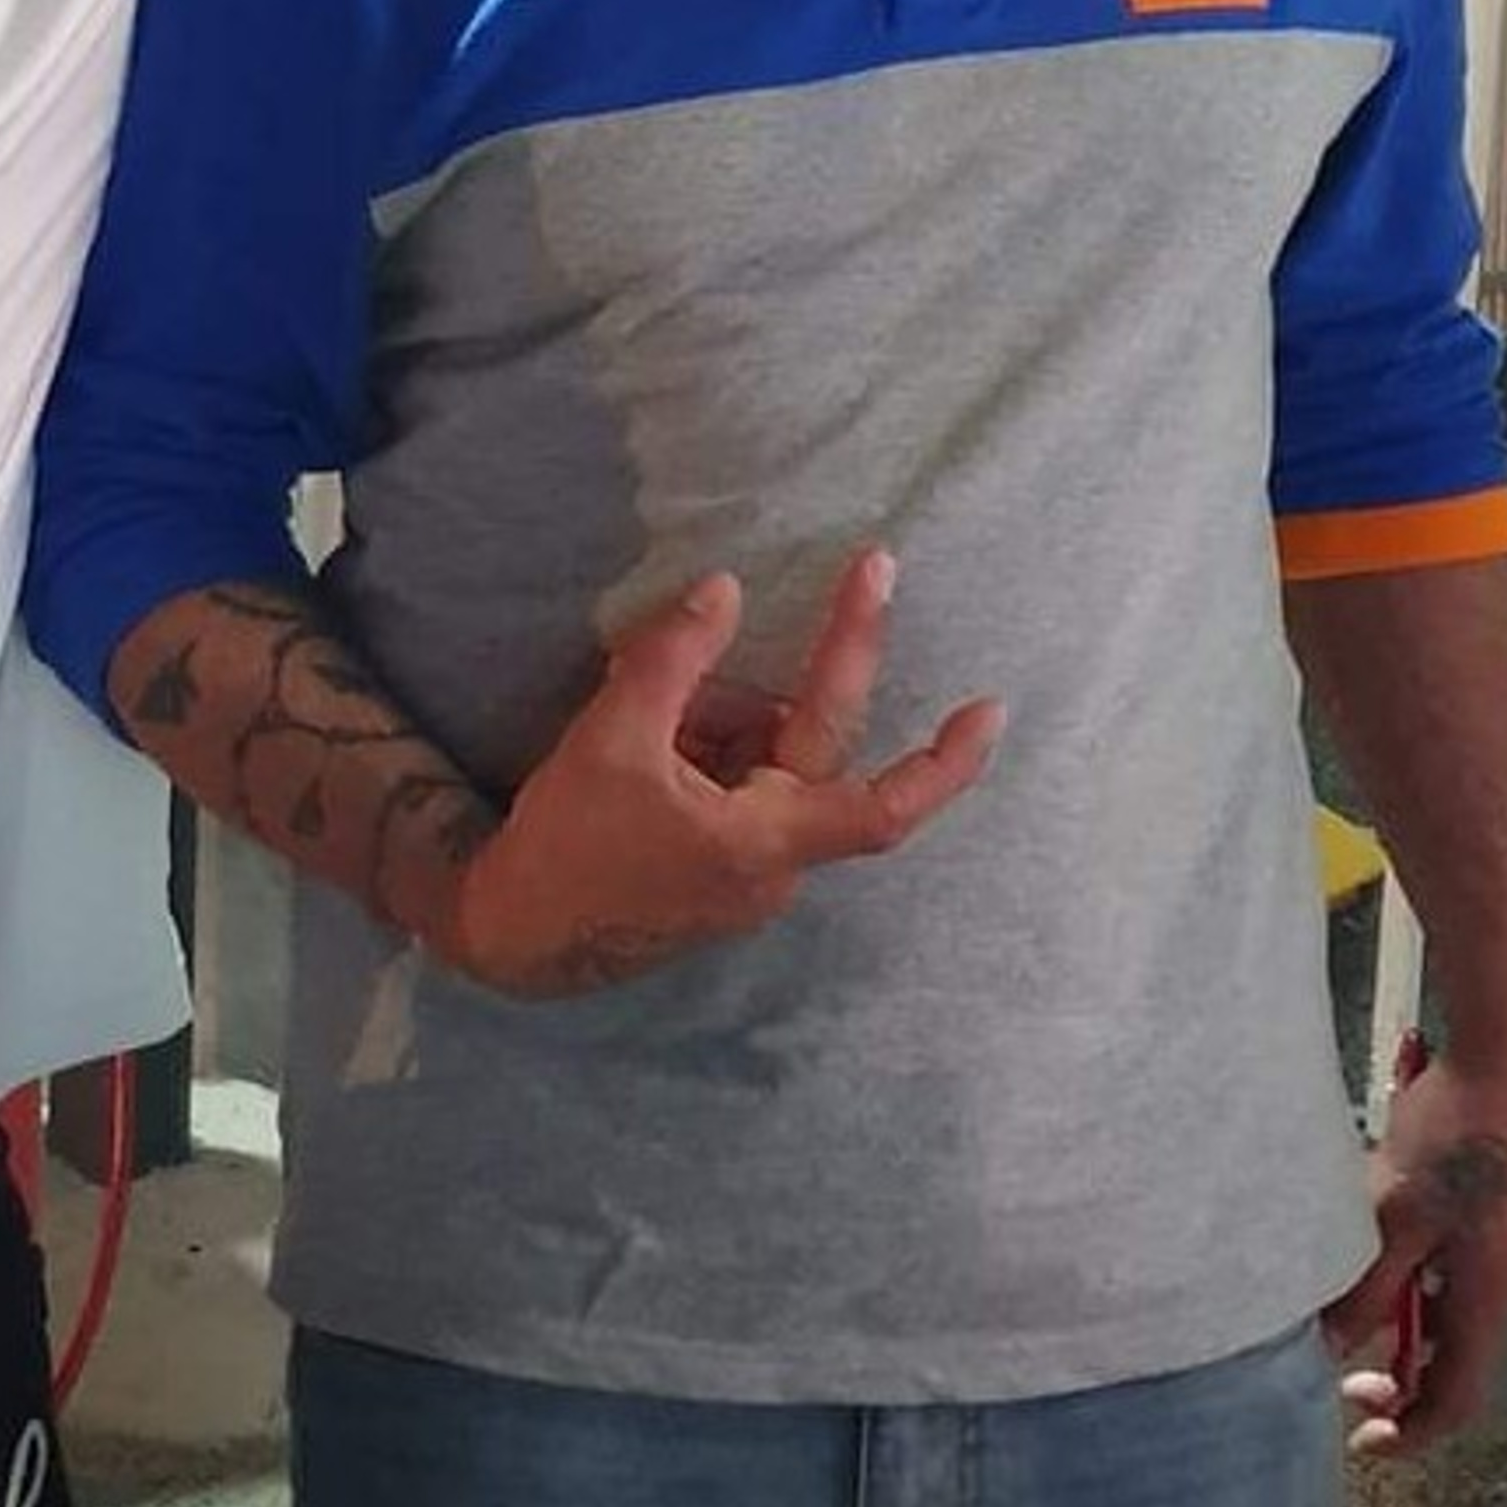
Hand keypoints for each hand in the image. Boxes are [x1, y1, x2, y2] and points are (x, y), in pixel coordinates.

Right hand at [435, 549, 1003, 998]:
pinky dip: (709, 744)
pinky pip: (739, 788)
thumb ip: (673, 659)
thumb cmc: (568, 844)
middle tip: (870, 572)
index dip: (946, 761)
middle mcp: (774, 865)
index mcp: (763, 841)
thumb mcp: (610, 737)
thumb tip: (728, 589)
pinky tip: (649, 736)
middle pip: (818, 750)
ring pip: (770, 765)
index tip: (993, 708)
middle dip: (832, 665)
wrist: (514, 934)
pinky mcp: (719, 871)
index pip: (884, 805)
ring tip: (644, 697)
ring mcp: (749, 874)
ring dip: (728, 716)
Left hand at [1324, 1003, 1506, 1458]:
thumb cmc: (1454, 1136)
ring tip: (1338, 1290)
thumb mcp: (1395, 1215)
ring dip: (1395, 1311)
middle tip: (1333, 1364)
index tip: (1362, 1440)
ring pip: (1445, 1305)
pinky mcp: (1498, 1210)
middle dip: (1392, 1370)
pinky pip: (1450, 1263)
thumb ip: (1365, 1285)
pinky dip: (1410, 1269)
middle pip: (1450, 1354)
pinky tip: (1368, 1231)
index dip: (1411, 1430)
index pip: (1455, 1397)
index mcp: (1488, 1298)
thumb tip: (1329, 1348)